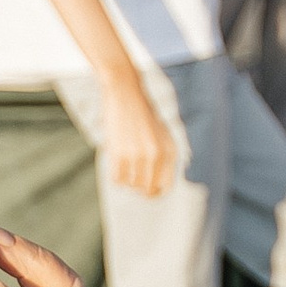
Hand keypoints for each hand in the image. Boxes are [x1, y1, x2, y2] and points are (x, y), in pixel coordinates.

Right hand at [91, 59, 176, 200]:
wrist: (125, 93)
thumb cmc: (142, 113)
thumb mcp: (162, 134)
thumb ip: (163, 157)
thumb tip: (158, 185)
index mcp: (170, 151)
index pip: (165, 187)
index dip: (155, 193)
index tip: (146, 191)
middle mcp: (157, 156)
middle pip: (147, 190)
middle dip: (139, 188)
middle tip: (132, 180)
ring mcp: (138, 156)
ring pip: (131, 185)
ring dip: (126, 178)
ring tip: (124, 163)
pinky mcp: (120, 154)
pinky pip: (117, 179)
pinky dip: (115, 175)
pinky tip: (116, 162)